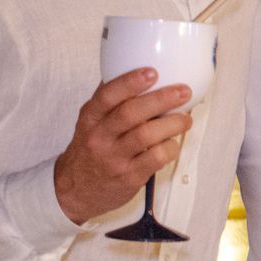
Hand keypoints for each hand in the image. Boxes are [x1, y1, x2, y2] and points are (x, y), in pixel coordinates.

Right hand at [52, 69, 192, 224]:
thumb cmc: (91, 151)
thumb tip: (138, 70)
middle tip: (183, 92)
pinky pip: (156, 158)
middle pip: (130, 113)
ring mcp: (114, 158)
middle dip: (161, 99)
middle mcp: (99, 137)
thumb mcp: (91, 123)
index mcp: (90, 118)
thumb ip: (111, 101)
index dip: (129, 82)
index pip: (107, 96)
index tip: (152, 72)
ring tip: (185, 119)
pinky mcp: (129, 176)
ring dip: (172, 124)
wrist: (75, 190)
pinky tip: (174, 143)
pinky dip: (170, 147)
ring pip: (146, 135)